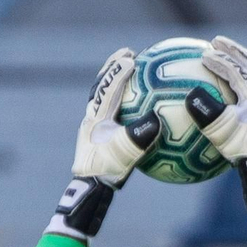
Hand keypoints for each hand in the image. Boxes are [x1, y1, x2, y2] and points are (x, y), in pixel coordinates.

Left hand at [72, 47, 161, 186]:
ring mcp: (95, 128)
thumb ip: (138, 137)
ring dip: (118, 84)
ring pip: (106, 99)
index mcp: (95, 118)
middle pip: (102, 86)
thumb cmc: (105, 174)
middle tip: (128, 53)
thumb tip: (156, 118)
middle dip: (114, 68)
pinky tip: (144, 109)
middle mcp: (93, 119)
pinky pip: (116, 115)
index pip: (107, 89)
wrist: (90, 192)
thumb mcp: (124, 156)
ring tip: (134, 73)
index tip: (132, 58)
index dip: (119, 72)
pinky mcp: (101, 138)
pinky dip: (127, 106)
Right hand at [187, 35, 246, 161]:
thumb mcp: (220, 131)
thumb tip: (191, 93)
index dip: (218, 60)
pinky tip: (240, 81)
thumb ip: (206, 111)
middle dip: (233, 50)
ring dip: (244, 60)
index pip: (235, 69)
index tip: (203, 54)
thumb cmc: (242, 150)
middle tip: (217, 41)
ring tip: (231, 54)